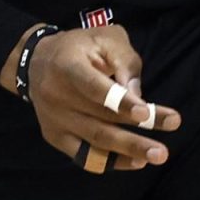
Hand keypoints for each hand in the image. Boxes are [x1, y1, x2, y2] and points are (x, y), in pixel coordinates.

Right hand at [8, 25, 181, 173]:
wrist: (36, 61)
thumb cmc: (79, 47)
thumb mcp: (104, 38)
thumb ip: (124, 61)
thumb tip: (138, 96)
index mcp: (67, 64)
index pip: (93, 87)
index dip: (119, 101)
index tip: (145, 112)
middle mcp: (56, 95)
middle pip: (99, 120)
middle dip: (136, 133)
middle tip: (163, 147)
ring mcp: (55, 119)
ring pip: (94, 141)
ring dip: (128, 151)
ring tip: (157, 155)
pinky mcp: (55, 136)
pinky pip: (84, 156)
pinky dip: (110, 161)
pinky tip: (135, 162)